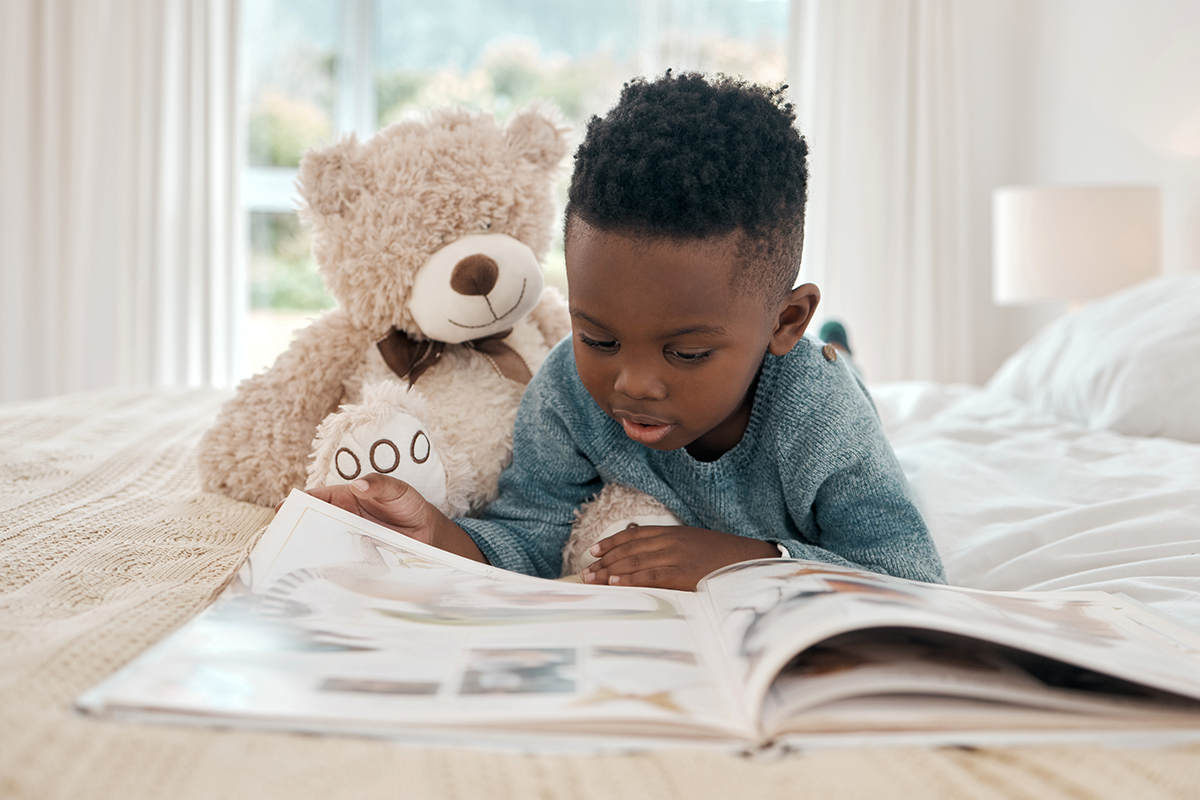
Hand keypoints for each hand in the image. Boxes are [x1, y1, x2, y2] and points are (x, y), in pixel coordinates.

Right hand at [301, 473, 487, 562]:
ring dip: (311, 552)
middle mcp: (341, 519)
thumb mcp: (398, 489)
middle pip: (313, 524)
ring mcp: (347, 540)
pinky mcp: (356, 559)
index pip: (316, 498)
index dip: (298, 502)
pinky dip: (332, 568)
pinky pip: (340, 562)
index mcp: (344, 498)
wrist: (426, 532)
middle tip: (284, 537)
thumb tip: (358, 485)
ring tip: (298, 560)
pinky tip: (324, 575)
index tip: (284, 509)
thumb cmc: (408, 504)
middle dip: (297, 530)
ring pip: (322, 546)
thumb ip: (380, 484)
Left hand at [580, 525, 779, 590]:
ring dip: (610, 571)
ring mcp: (677, 557)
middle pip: (629, 549)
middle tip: (586, 572)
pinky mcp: (684, 574)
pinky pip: (652, 575)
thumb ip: (673, 547)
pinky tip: (616, 584)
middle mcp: (671, 541)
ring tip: (593, 579)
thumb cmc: (723, 556)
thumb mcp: (695, 544)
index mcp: (673, 533)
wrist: (750, 559)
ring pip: (635, 561)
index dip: (611, 543)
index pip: (634, 535)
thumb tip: (650, 557)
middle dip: (605, 561)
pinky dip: (631, 579)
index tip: (594, 551)